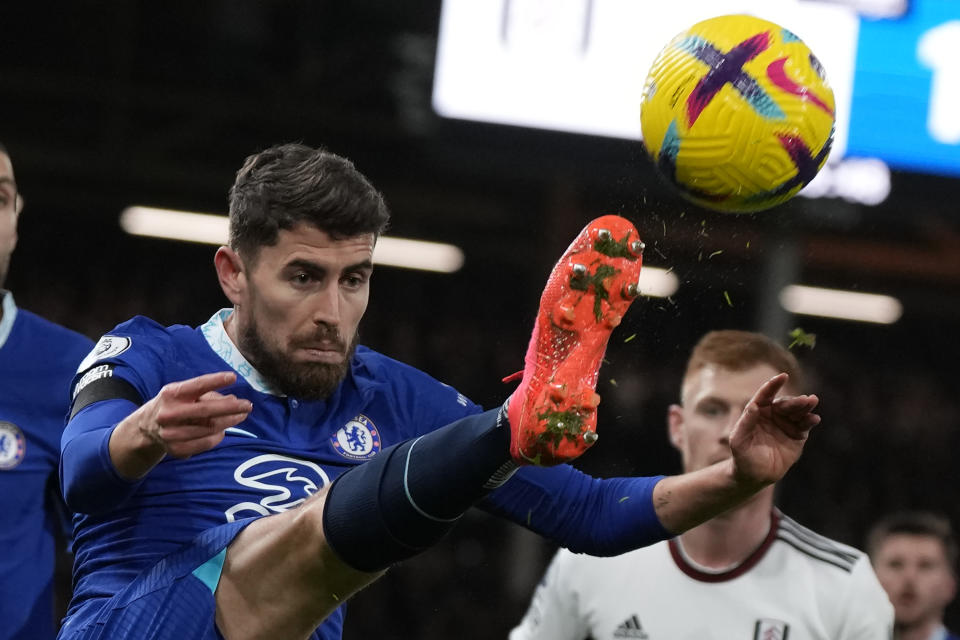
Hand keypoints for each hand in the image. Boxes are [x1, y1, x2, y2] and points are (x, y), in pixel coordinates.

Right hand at [111, 372, 251, 477]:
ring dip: (229, 422)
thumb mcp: (185, 393)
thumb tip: (234, 400)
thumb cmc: (173, 404)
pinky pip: (206, 443)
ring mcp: (171, 433)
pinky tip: (223, 430)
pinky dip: (218, 436)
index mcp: (171, 394)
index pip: (196, 386)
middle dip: (231, 408)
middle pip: (206, 411)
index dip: (215, 381)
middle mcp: (169, 414)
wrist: (146, 428)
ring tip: (240, 416)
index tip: (233, 377)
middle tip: (248, 405)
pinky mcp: (176, 449)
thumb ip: (209, 394)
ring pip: (209, 428)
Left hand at [728, 373, 819, 488]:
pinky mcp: (797, 436)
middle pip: (785, 404)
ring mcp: (786, 424)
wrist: (755, 475)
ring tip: (812, 403)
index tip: (783, 376)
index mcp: (757, 412)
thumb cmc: (742, 456)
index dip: (773, 385)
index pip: (765, 395)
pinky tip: (814, 419)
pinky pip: (804, 426)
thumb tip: (754, 405)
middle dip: (795, 401)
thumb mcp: (739, 440)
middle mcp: (773, 415)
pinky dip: (810, 421)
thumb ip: (746, 422)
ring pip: (797, 412)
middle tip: (807, 399)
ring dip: (805, 407)